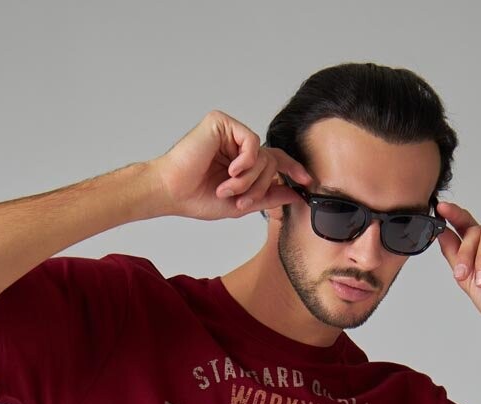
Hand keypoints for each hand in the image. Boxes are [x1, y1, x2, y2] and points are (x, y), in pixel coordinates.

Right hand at [149, 110, 313, 221]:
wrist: (172, 191)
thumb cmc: (197, 198)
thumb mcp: (241, 203)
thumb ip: (269, 197)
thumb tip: (296, 194)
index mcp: (240, 160)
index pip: (274, 161)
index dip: (293, 169)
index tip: (307, 182)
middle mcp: (236, 143)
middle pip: (271, 160)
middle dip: (261, 185)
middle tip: (243, 200)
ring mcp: (229, 131)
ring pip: (262, 154)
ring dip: (249, 178)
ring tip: (229, 188)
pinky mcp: (221, 122)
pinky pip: (252, 141)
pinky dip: (246, 161)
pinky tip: (231, 171)